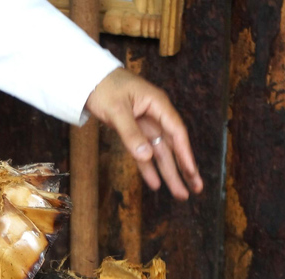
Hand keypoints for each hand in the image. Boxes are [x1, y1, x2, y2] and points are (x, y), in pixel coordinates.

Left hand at [85, 68, 202, 200]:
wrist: (88, 79)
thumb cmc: (105, 88)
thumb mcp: (117, 110)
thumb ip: (130, 133)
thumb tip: (146, 156)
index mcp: (157, 104)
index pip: (176, 132)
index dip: (185, 154)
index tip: (192, 172)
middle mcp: (155, 115)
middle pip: (172, 146)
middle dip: (183, 169)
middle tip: (196, 189)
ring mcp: (144, 124)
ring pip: (159, 153)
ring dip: (168, 173)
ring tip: (179, 194)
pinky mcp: (133, 131)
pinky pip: (143, 152)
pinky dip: (147, 167)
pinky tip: (155, 183)